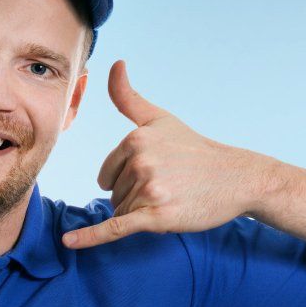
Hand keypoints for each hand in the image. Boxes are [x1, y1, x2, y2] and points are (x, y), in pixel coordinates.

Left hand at [62, 60, 277, 248]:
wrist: (236, 178)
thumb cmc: (194, 149)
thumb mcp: (160, 119)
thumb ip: (129, 97)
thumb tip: (114, 63)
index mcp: (134, 140)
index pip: (107, 174)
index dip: (128, 179)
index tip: (157, 172)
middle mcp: (140, 163)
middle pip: (114, 195)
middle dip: (136, 197)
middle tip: (169, 187)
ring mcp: (149, 191)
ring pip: (121, 212)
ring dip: (142, 212)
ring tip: (173, 198)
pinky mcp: (157, 217)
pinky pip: (115, 228)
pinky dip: (90, 238)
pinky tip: (69, 242)